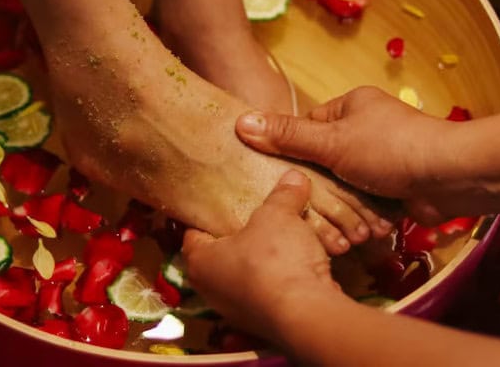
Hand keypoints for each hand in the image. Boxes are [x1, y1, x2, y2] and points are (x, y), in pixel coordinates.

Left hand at [182, 170, 341, 336]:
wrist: (305, 314)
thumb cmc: (274, 258)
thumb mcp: (278, 215)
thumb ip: (283, 195)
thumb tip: (294, 176)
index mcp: (200, 262)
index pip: (194, 233)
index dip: (208, 215)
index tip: (221, 201)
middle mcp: (212, 291)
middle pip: (223, 255)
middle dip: (241, 236)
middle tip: (256, 215)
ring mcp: (238, 312)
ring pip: (248, 276)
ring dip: (265, 259)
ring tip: (284, 237)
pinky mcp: (265, 323)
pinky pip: (271, 292)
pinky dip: (282, 278)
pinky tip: (299, 263)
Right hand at [234, 87, 463, 220]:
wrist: (450, 177)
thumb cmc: (390, 149)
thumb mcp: (332, 141)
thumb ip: (288, 136)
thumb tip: (240, 122)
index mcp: (351, 106)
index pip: (308, 127)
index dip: (292, 151)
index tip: (278, 175)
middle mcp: (366, 129)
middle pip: (325, 161)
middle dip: (322, 186)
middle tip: (304, 206)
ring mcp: (381, 160)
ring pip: (345, 186)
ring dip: (344, 206)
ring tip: (335, 223)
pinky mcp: (394, 187)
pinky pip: (366, 202)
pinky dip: (364, 215)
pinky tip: (356, 230)